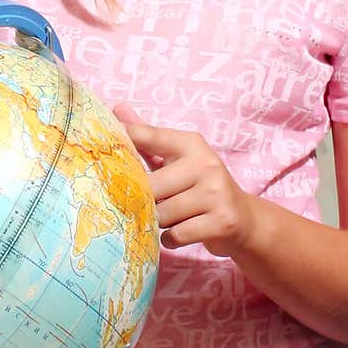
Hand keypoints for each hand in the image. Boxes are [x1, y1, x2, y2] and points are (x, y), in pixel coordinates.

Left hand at [112, 104, 255, 257]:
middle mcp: (206, 163)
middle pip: (151, 187)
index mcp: (191, 144)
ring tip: (175, 217)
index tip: (104, 143)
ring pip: (163, 214)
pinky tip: (183, 231)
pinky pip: (176, 235)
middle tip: (157, 203)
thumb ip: (147, 138)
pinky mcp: (222, 221)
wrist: (244, 219)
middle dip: (148, 201)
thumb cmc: (199, 186)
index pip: (151, 136)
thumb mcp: (176, 159)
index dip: (126, 138)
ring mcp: (216, 193)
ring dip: (162, 222)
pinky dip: (172, 239)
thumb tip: (117, 108)